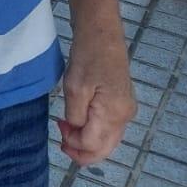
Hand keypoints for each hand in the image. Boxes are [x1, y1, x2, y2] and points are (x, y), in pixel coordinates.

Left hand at [57, 24, 134, 166]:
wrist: (102, 35)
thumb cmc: (88, 58)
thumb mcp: (74, 88)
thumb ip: (75, 116)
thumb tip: (76, 132)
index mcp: (114, 114)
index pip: (93, 145)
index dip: (73, 144)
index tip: (59, 127)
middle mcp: (125, 117)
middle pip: (105, 149)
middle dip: (82, 152)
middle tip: (62, 142)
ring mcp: (126, 111)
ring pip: (108, 141)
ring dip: (88, 142)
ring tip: (67, 131)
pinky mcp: (123, 105)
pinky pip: (110, 129)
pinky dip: (95, 132)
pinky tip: (80, 124)